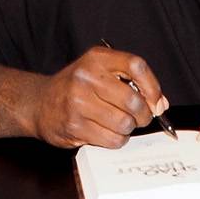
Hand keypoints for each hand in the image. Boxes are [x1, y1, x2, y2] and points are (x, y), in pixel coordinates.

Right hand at [29, 46, 167, 149]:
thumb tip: (160, 104)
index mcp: (97, 58)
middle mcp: (86, 77)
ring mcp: (78, 102)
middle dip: (143, 115)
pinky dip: (116, 140)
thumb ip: (132, 84)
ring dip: (127, 129)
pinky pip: (111, 139)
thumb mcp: (100, 73)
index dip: (152, 86)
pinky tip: (106, 132)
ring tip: (118, 124)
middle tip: (139, 117)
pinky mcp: (74, 126)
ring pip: (124, 123)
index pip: (136, 66)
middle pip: (133, 100)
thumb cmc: (75, 88)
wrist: (38, 103)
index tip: (156, 101)